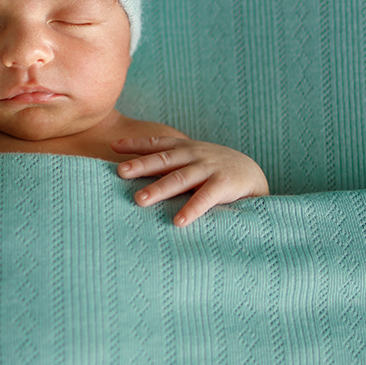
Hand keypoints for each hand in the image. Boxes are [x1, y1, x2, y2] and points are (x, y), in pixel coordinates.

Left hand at [113, 137, 268, 226]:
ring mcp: (209, 168)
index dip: (135, 144)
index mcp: (185, 149)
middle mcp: (194, 155)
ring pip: (180, 178)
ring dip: (159, 188)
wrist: (252, 174)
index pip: (157, 143)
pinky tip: (178, 221)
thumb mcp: (191, 161)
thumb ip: (169, 166)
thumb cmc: (213, 170)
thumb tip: (134, 176)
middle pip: (163, 160)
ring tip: (140, 200)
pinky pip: (205, 198)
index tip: (113, 146)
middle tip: (120, 172)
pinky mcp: (224, 185)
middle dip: (141, 166)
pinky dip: (192, 209)